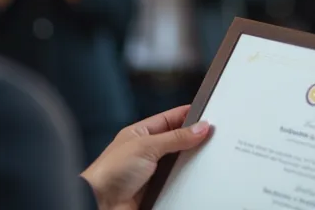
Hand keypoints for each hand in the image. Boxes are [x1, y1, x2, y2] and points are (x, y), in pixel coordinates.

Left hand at [80, 105, 211, 209]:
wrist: (100, 204)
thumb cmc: (110, 171)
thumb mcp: (146, 146)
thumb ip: (175, 137)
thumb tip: (200, 127)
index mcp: (141, 133)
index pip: (170, 119)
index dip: (189, 115)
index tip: (209, 114)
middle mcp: (147, 151)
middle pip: (178, 141)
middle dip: (193, 140)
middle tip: (213, 137)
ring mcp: (153, 171)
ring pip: (180, 163)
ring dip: (190, 163)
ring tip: (206, 159)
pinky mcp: (157, 190)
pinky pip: (178, 183)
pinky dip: (187, 182)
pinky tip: (195, 179)